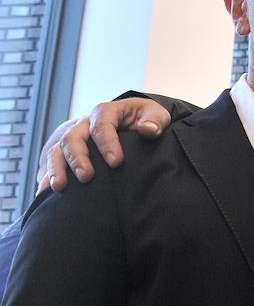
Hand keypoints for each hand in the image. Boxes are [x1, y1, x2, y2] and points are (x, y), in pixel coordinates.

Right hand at [37, 99, 170, 191]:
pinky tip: (46, 192)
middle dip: (78, 158)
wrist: (134, 120)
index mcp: (106, 112)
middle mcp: (85, 124)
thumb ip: (155, 121)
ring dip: (57, 168)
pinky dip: (47, 176)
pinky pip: (52, 162)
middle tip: (86, 177)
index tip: (116, 162)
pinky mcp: (68, 151)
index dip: (107, 143)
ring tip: (60, 187)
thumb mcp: (156, 115)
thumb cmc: (146, 119)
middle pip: (73, 138)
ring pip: (58, 149)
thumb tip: (148, 130)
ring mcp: (74, 137)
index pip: (102, 125)